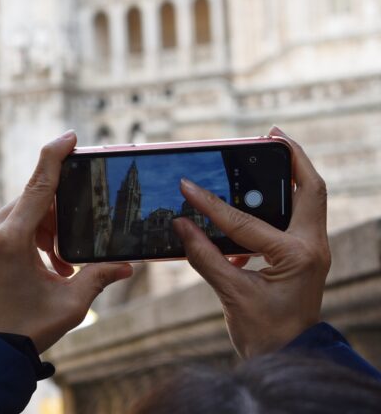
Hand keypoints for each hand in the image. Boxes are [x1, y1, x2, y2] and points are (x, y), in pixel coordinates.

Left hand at [0, 131, 132, 352]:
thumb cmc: (20, 331)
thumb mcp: (68, 306)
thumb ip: (98, 278)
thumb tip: (127, 265)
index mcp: (10, 240)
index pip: (38, 186)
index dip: (56, 157)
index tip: (71, 137)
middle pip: (33, 202)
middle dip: (59, 216)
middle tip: (74, 247)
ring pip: (20, 214)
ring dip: (45, 231)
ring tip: (60, 267)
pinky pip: (7, 227)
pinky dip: (28, 238)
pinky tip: (43, 266)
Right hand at [172, 126, 329, 357]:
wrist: (289, 356)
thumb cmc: (265, 333)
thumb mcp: (231, 295)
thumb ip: (204, 256)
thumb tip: (179, 225)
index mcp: (297, 256)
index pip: (246, 221)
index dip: (211, 204)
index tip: (188, 185)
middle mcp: (312, 247)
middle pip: (311, 188)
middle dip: (292, 158)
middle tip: (270, 134)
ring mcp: (311, 250)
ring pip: (307, 199)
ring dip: (289, 175)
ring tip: (266, 153)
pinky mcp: (302, 256)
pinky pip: (293, 218)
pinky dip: (276, 202)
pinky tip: (252, 200)